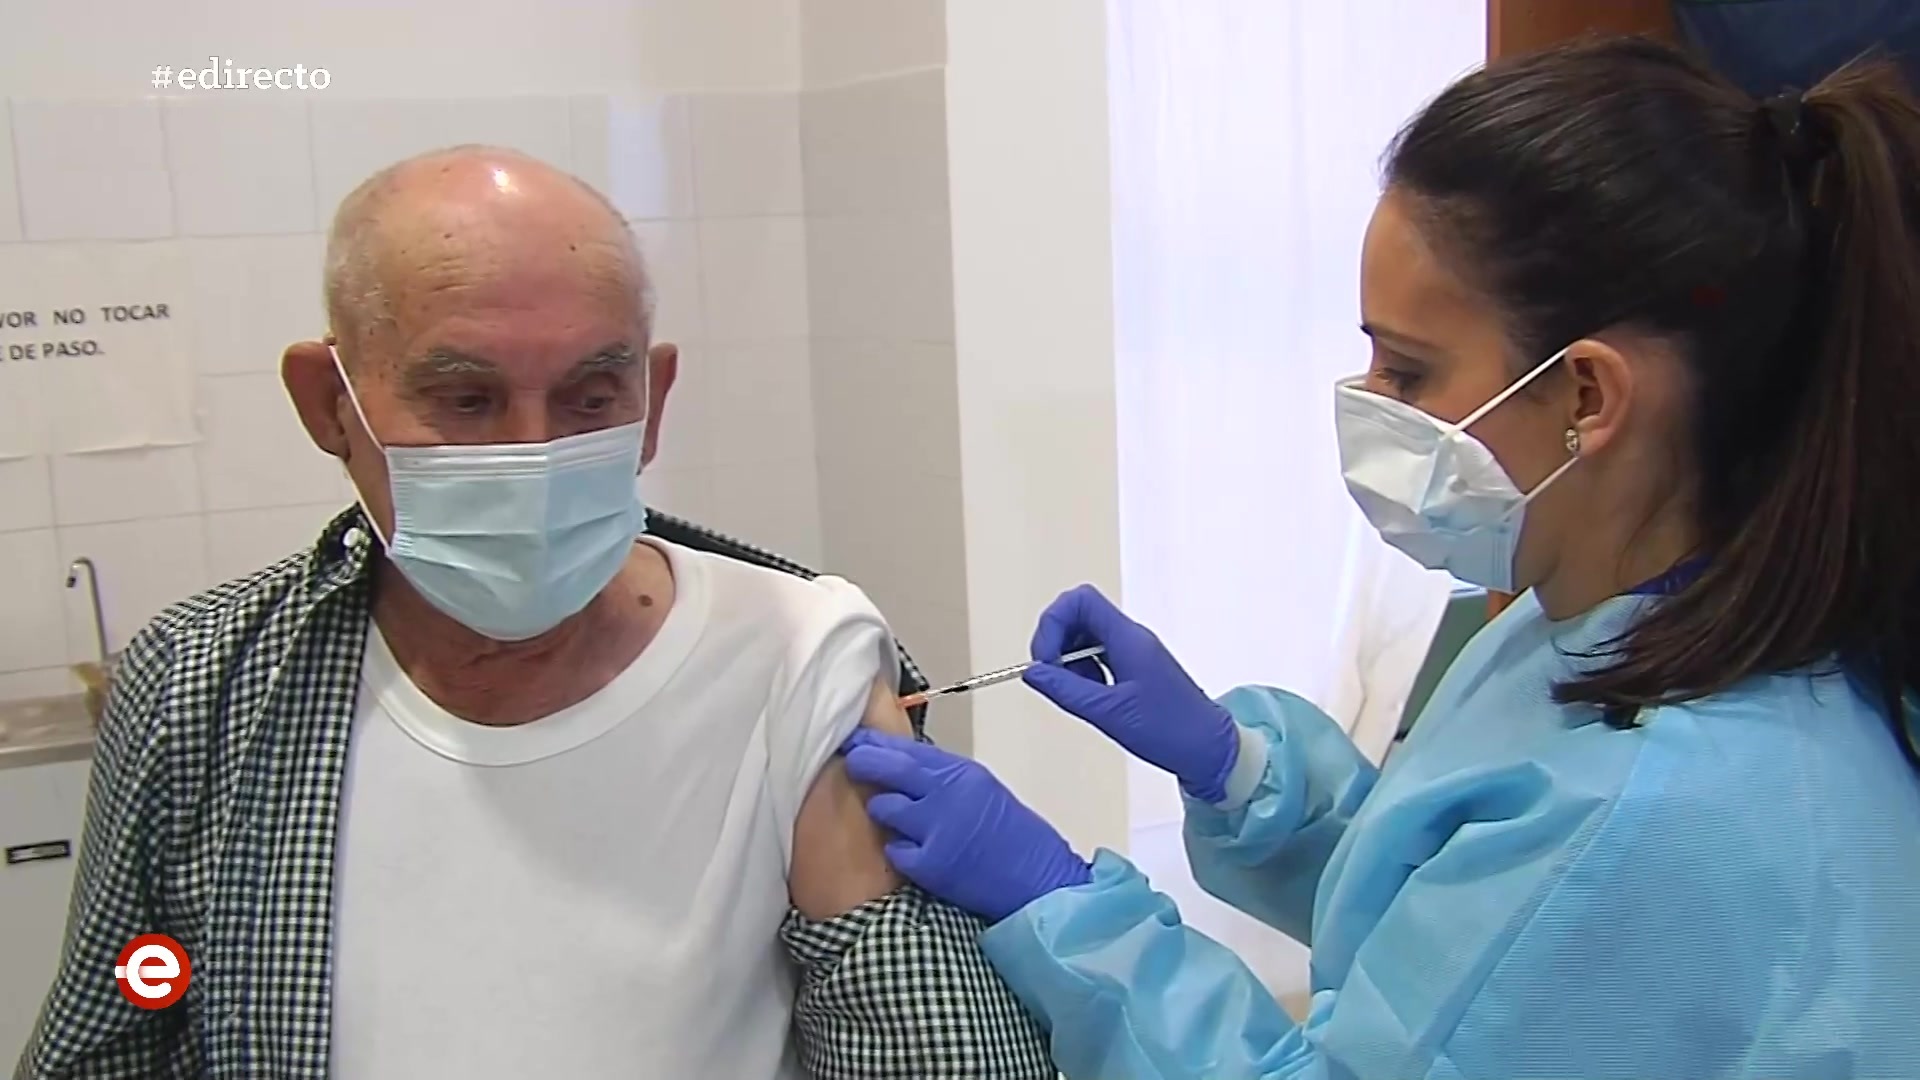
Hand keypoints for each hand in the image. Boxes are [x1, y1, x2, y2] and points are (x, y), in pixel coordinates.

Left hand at [841, 729, 1091, 921]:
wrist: (1040, 883)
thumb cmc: (1018, 840)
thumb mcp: (985, 792)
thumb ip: (947, 779)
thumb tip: (907, 769)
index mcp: (964, 773)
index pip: (911, 748)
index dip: (878, 742)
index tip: (858, 738)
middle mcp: (948, 793)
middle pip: (891, 768)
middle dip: (865, 761)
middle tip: (851, 761)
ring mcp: (937, 828)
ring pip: (885, 808)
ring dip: (882, 811)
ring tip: (892, 819)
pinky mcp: (930, 864)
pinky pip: (895, 850)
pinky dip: (898, 850)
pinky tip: (911, 853)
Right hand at [1023, 584, 1240, 802]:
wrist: (1209, 749)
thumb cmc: (1169, 730)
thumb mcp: (1109, 712)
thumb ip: (1066, 689)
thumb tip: (1032, 672)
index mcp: (1128, 639)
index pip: (1080, 601)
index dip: (1053, 623)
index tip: (1045, 660)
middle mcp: (1130, 638)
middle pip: (1079, 615)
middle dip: (1056, 643)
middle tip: (1053, 676)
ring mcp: (1133, 651)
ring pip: (1086, 636)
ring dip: (1069, 661)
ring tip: (1079, 692)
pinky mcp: (1135, 667)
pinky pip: (1098, 655)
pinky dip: (1085, 672)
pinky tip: (1093, 697)